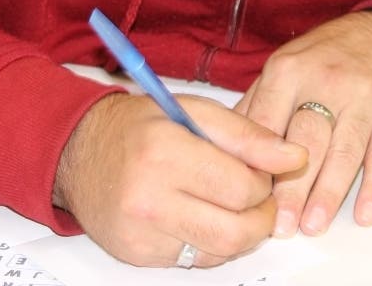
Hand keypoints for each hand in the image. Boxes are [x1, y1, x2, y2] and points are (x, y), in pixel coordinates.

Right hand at [53, 92, 306, 267]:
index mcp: (165, 151)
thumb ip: (247, 134)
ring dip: (242, 233)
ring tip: (238, 206)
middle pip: (235, 230)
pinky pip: (195, 261)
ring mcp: (141, 233)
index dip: (266, 181)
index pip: (242, 187)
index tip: (266, 171)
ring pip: (219, 252)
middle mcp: (148, 197)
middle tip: (261, 197)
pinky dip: (213, 243)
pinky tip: (206, 216)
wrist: (78, 154)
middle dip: (263, 215)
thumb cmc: (140, 126)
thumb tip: (294, 157)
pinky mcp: (138, 256)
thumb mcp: (194, 110)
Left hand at [235, 11, 371, 237]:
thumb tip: (225, 147)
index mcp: (289, 70)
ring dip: (328, 194)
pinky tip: (365, 212)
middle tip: (280, 225)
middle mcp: (327, 82)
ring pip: (344, 152)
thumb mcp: (285, 65)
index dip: (256, 164)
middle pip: (305, 143)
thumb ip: (257, 105)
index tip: (246, 198)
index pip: (267, 124)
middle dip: (292, 188)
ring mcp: (364, 99)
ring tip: (313, 226)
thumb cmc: (327, 56)